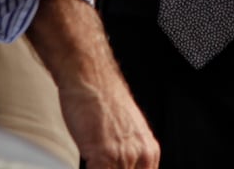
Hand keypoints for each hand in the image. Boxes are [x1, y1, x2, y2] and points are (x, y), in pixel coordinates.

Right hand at [27, 0, 158, 168]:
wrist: (89, 73)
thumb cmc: (100, 98)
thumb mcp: (123, 132)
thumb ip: (126, 155)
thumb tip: (118, 167)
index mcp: (149, 152)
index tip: (112, 168)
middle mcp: (142, 155)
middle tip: (100, 164)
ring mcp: (125, 156)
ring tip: (91, 161)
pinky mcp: (106, 155)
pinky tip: (84, 161)